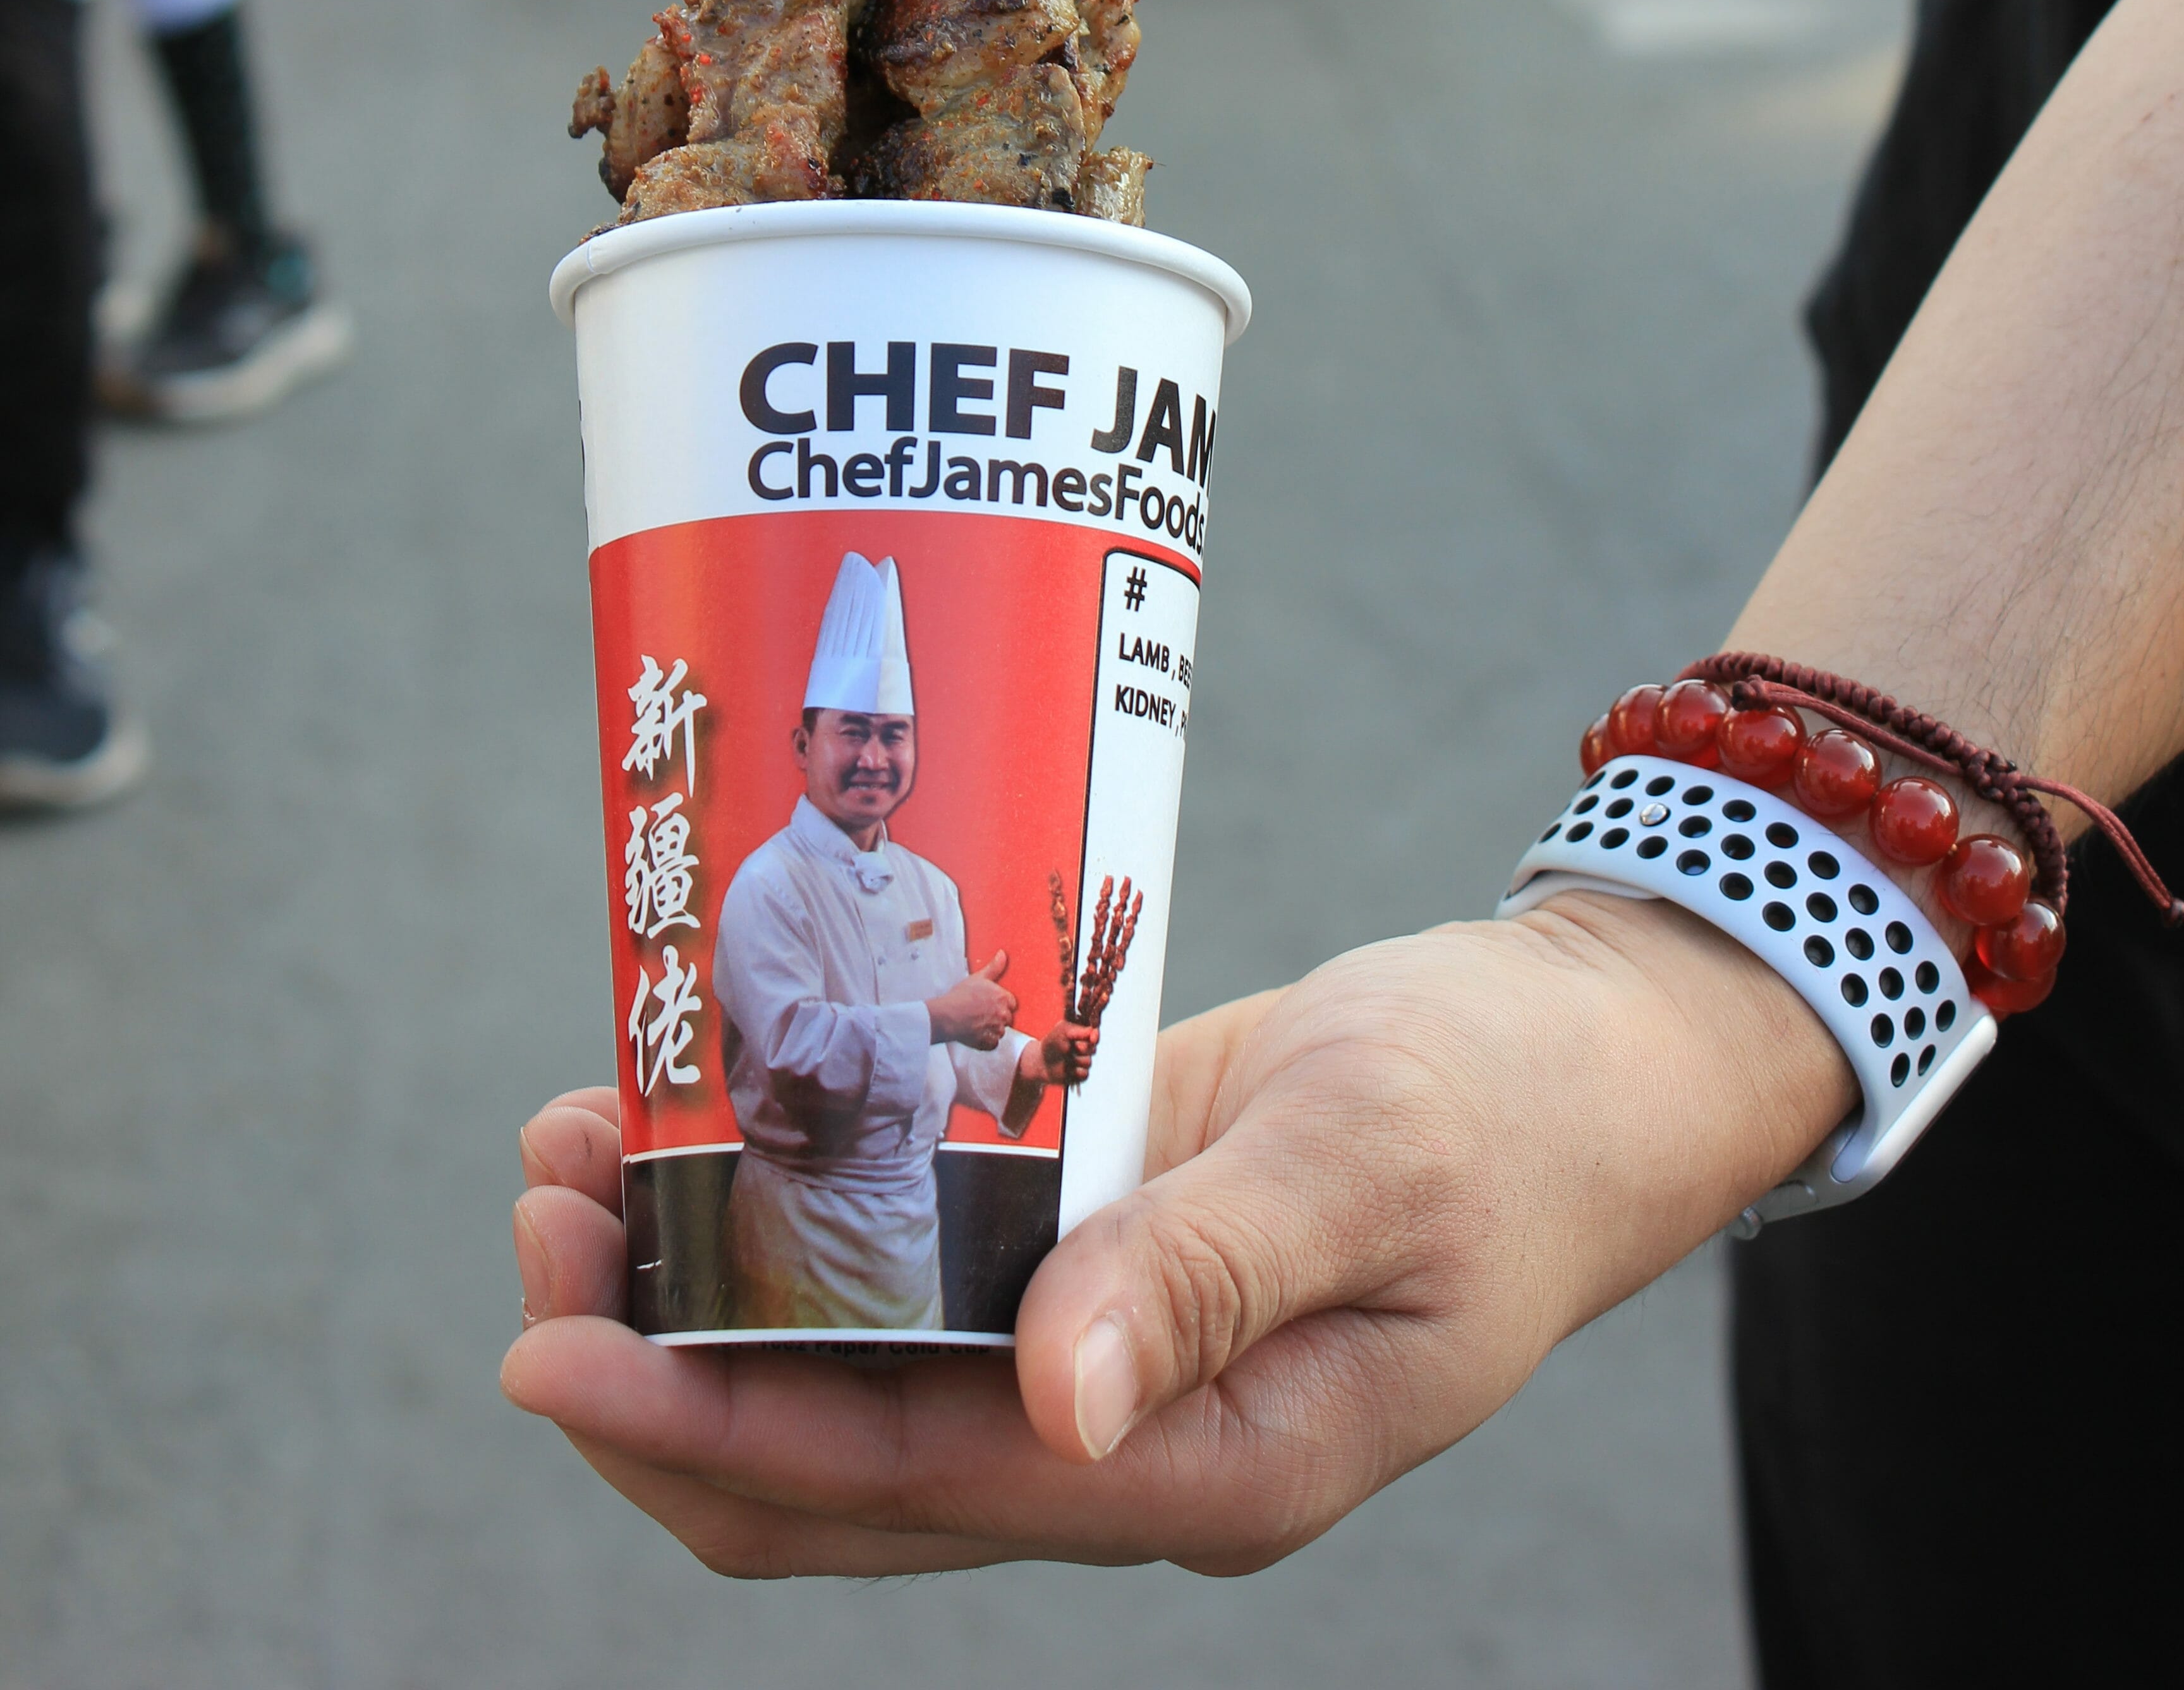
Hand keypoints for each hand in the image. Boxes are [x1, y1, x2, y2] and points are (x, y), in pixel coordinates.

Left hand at [502, 895, 1847, 1574]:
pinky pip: (907, 1272)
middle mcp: (1123, 1437)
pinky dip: (795, 1212)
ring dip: (701, 1291)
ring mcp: (1097, 1350)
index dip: (718, 1429)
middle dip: (662, 1371)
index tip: (556, 1350)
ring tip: (569, 1162)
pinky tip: (704, 1113)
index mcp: (1207, 1466)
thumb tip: (1050, 1406)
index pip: (912, 1483)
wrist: (1593, 1054)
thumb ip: (1211, 1276)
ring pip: (849, 1377)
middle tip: (533, 1231)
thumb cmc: (1511, 1108)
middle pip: (838, 1470)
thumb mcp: (1378, 1165)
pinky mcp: (1087, 1246)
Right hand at [926, 947, 1017, 1049]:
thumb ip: (994, 967)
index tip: (991, 1004)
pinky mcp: (988, 1043)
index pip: (1012, 1003)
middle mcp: (1002, 1014)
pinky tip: (976, 1034)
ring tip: (978, 1024)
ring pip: (1000, 1031)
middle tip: (982, 1014)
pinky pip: (992, 1044)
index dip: (1001, 1004)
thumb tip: (1002, 954)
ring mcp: (996, 1029)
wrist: (946, 1015)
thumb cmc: (960, 996)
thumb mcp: (978, 978)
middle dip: (998, 1017)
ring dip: (992, 1029)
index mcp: (1002, 998)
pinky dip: (986, 1041)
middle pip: (1007, 1018)